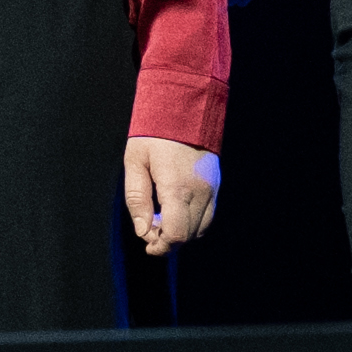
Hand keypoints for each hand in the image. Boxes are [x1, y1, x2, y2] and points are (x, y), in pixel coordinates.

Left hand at [120, 134, 220, 251]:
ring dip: (182, 232)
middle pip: (188, 235)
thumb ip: (137, 199)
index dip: (161, 245)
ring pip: (201, 227)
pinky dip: (193, 221)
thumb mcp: (135, 162)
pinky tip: (176, 210)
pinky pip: (208, 214)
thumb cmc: (154, 132)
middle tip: (149, 229)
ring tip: (161, 220)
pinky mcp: (216, 184)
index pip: (176, 234)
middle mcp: (200, 192)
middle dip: (169, 240)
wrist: (185, 105)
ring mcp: (211, 188)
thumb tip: (142, 230)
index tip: (147, 242)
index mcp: (177, 188)